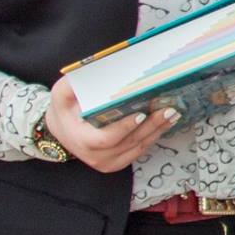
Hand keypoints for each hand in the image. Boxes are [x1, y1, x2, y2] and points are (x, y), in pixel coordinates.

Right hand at [43, 76, 181, 172]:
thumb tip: (89, 71)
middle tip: (168, 109)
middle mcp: (96, 156)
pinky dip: (154, 136)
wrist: (61, 130)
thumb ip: (72, 85)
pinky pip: (139, 151)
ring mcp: (108, 163)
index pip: (106, 139)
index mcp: (82, 141)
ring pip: (138, 147)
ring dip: (158, 130)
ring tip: (173, 113)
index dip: (125, 128)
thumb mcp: (61, 95)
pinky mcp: (118, 163)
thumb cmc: (63, 110)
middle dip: (151, 125)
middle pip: (129, 143)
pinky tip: (166, 123)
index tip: (141, 114)